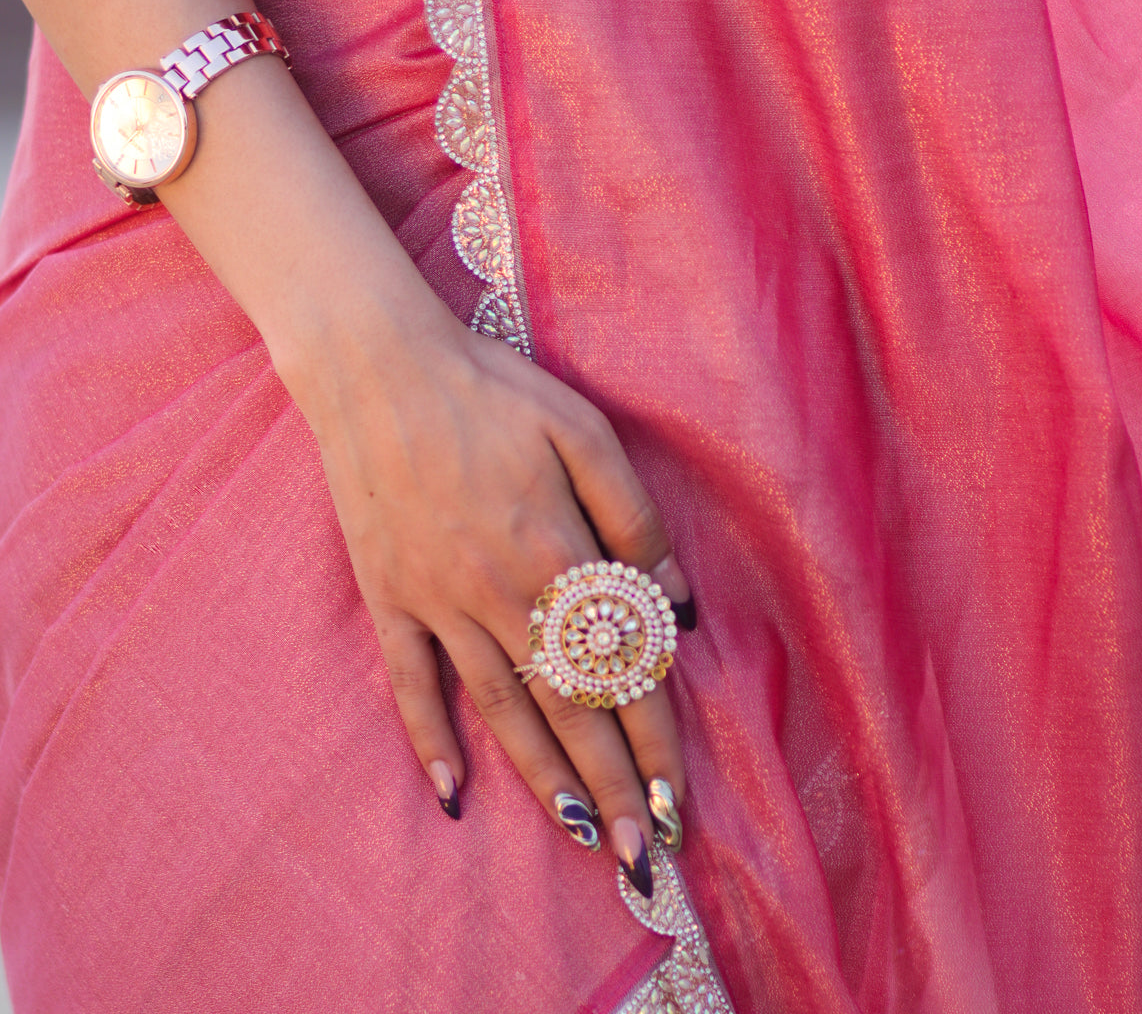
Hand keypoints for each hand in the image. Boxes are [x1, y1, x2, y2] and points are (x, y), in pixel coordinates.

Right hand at [285, 288, 693, 891]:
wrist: (377, 367)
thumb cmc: (491, 389)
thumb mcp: (583, 430)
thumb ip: (634, 518)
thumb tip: (675, 605)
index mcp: (558, 553)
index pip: (621, 667)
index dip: (654, 740)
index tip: (677, 804)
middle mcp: (502, 594)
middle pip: (569, 707)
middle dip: (612, 787)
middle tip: (644, 861)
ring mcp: (439, 603)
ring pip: (502, 709)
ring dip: (543, 780)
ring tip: (580, 839)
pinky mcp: (389, 597)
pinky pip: (412, 682)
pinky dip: (430, 739)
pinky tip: (450, 794)